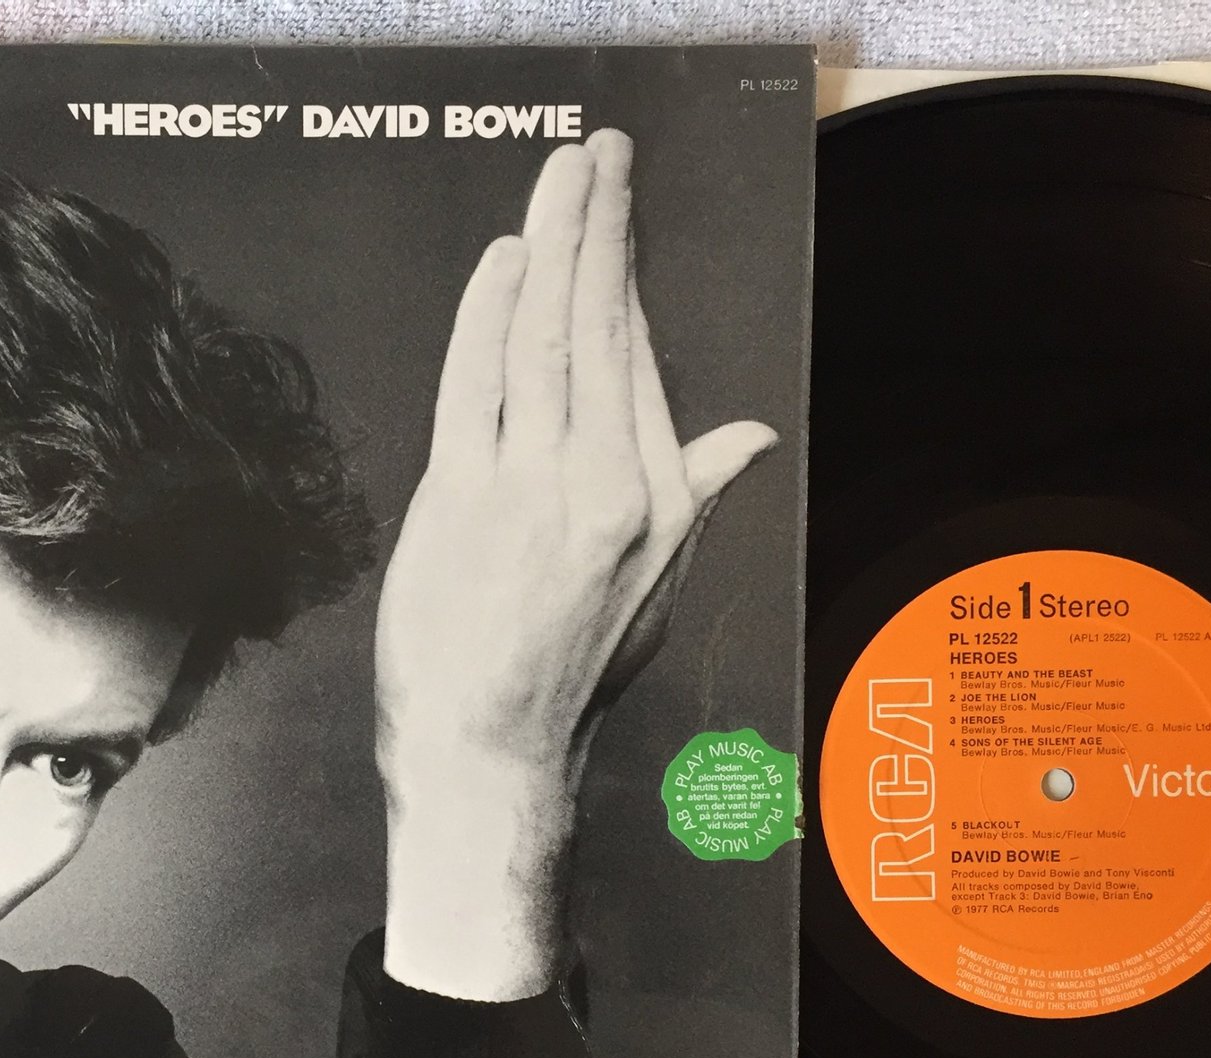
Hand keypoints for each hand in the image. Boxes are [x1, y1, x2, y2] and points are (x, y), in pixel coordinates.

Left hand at [375, 130, 774, 998]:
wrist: (490, 749)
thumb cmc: (566, 671)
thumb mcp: (654, 585)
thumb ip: (697, 493)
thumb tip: (747, 434)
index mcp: (664, 501)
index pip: (639, 362)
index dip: (623, 280)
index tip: (617, 219)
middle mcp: (610, 487)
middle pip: (601, 329)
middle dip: (599, 228)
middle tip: (597, 155)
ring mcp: (535, 491)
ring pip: (545, 340)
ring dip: (552, 244)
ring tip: (561, 178)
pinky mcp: (463, 500)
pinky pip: (478, 382)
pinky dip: (489, 314)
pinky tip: (504, 261)